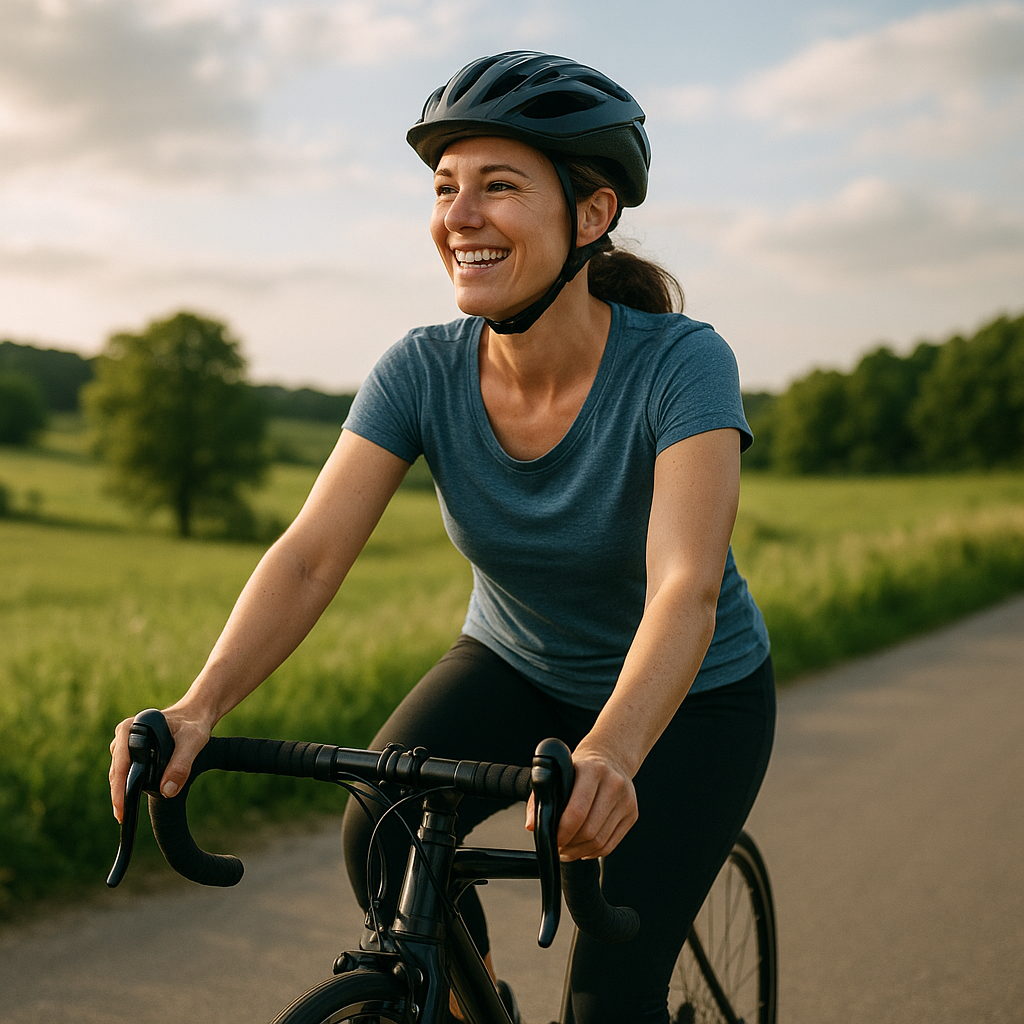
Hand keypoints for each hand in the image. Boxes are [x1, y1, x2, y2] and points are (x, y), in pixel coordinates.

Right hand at [108, 704, 213, 821]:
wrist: (196, 714)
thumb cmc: (193, 724)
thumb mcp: (193, 741)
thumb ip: (181, 765)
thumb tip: (166, 792)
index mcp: (132, 728)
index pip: (121, 764)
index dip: (120, 788)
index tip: (121, 809)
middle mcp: (124, 733)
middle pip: (117, 769)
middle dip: (118, 793)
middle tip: (122, 816)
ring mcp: (126, 741)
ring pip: (119, 770)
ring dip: (121, 789)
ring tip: (124, 811)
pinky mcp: (131, 747)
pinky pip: (125, 768)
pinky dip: (127, 782)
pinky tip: (131, 797)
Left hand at [524, 740, 637, 860]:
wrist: (611, 758)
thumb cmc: (582, 768)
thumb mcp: (559, 774)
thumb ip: (540, 798)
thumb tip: (532, 825)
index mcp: (592, 770)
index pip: (577, 811)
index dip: (563, 832)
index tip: (554, 838)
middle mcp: (613, 784)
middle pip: (590, 830)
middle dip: (570, 844)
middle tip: (559, 845)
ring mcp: (626, 800)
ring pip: (600, 841)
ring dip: (580, 851)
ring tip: (568, 848)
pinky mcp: (633, 813)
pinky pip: (611, 844)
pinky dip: (594, 852)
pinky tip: (583, 847)